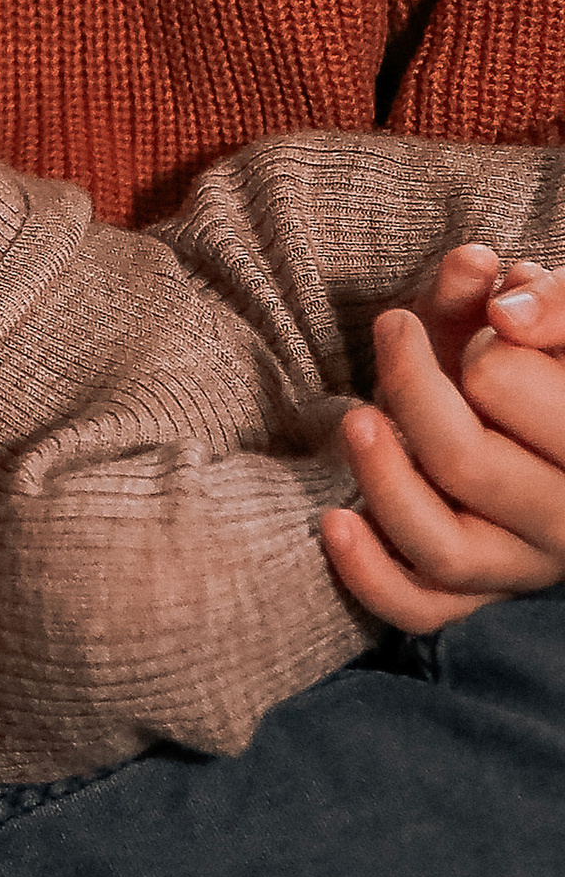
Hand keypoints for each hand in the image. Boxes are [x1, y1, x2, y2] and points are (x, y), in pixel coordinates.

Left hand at [320, 255, 564, 632]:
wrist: (542, 417)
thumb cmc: (547, 358)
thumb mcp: (546, 317)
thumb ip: (526, 292)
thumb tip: (478, 268)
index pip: (524, 401)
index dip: (490, 354)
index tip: (487, 316)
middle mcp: (564, 519)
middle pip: (467, 464)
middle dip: (413, 389)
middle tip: (395, 328)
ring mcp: (519, 564)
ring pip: (441, 547)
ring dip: (382, 480)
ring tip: (355, 417)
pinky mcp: (475, 591)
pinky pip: (420, 608)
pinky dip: (371, 575)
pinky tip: (334, 521)